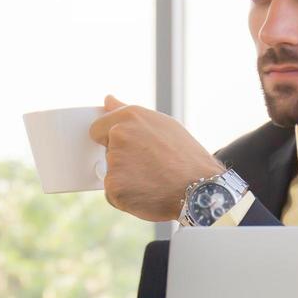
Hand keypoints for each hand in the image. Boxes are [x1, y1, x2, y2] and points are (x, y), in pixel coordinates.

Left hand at [89, 95, 223, 221]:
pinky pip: (113, 193)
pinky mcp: (114, 186)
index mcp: (129, 116)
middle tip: (148, 166)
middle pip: (106, 151)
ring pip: (110, 173)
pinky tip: (147, 192)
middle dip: (121, 159)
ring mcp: (114, 161)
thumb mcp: (162, 124)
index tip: (129, 149)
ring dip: (125, 179)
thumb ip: (129, 112)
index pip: (97, 127)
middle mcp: (119, 135)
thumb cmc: (186, 157)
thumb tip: (108, 100)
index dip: (111, 140)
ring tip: (152, 179)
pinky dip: (126, 196)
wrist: (200, 188)